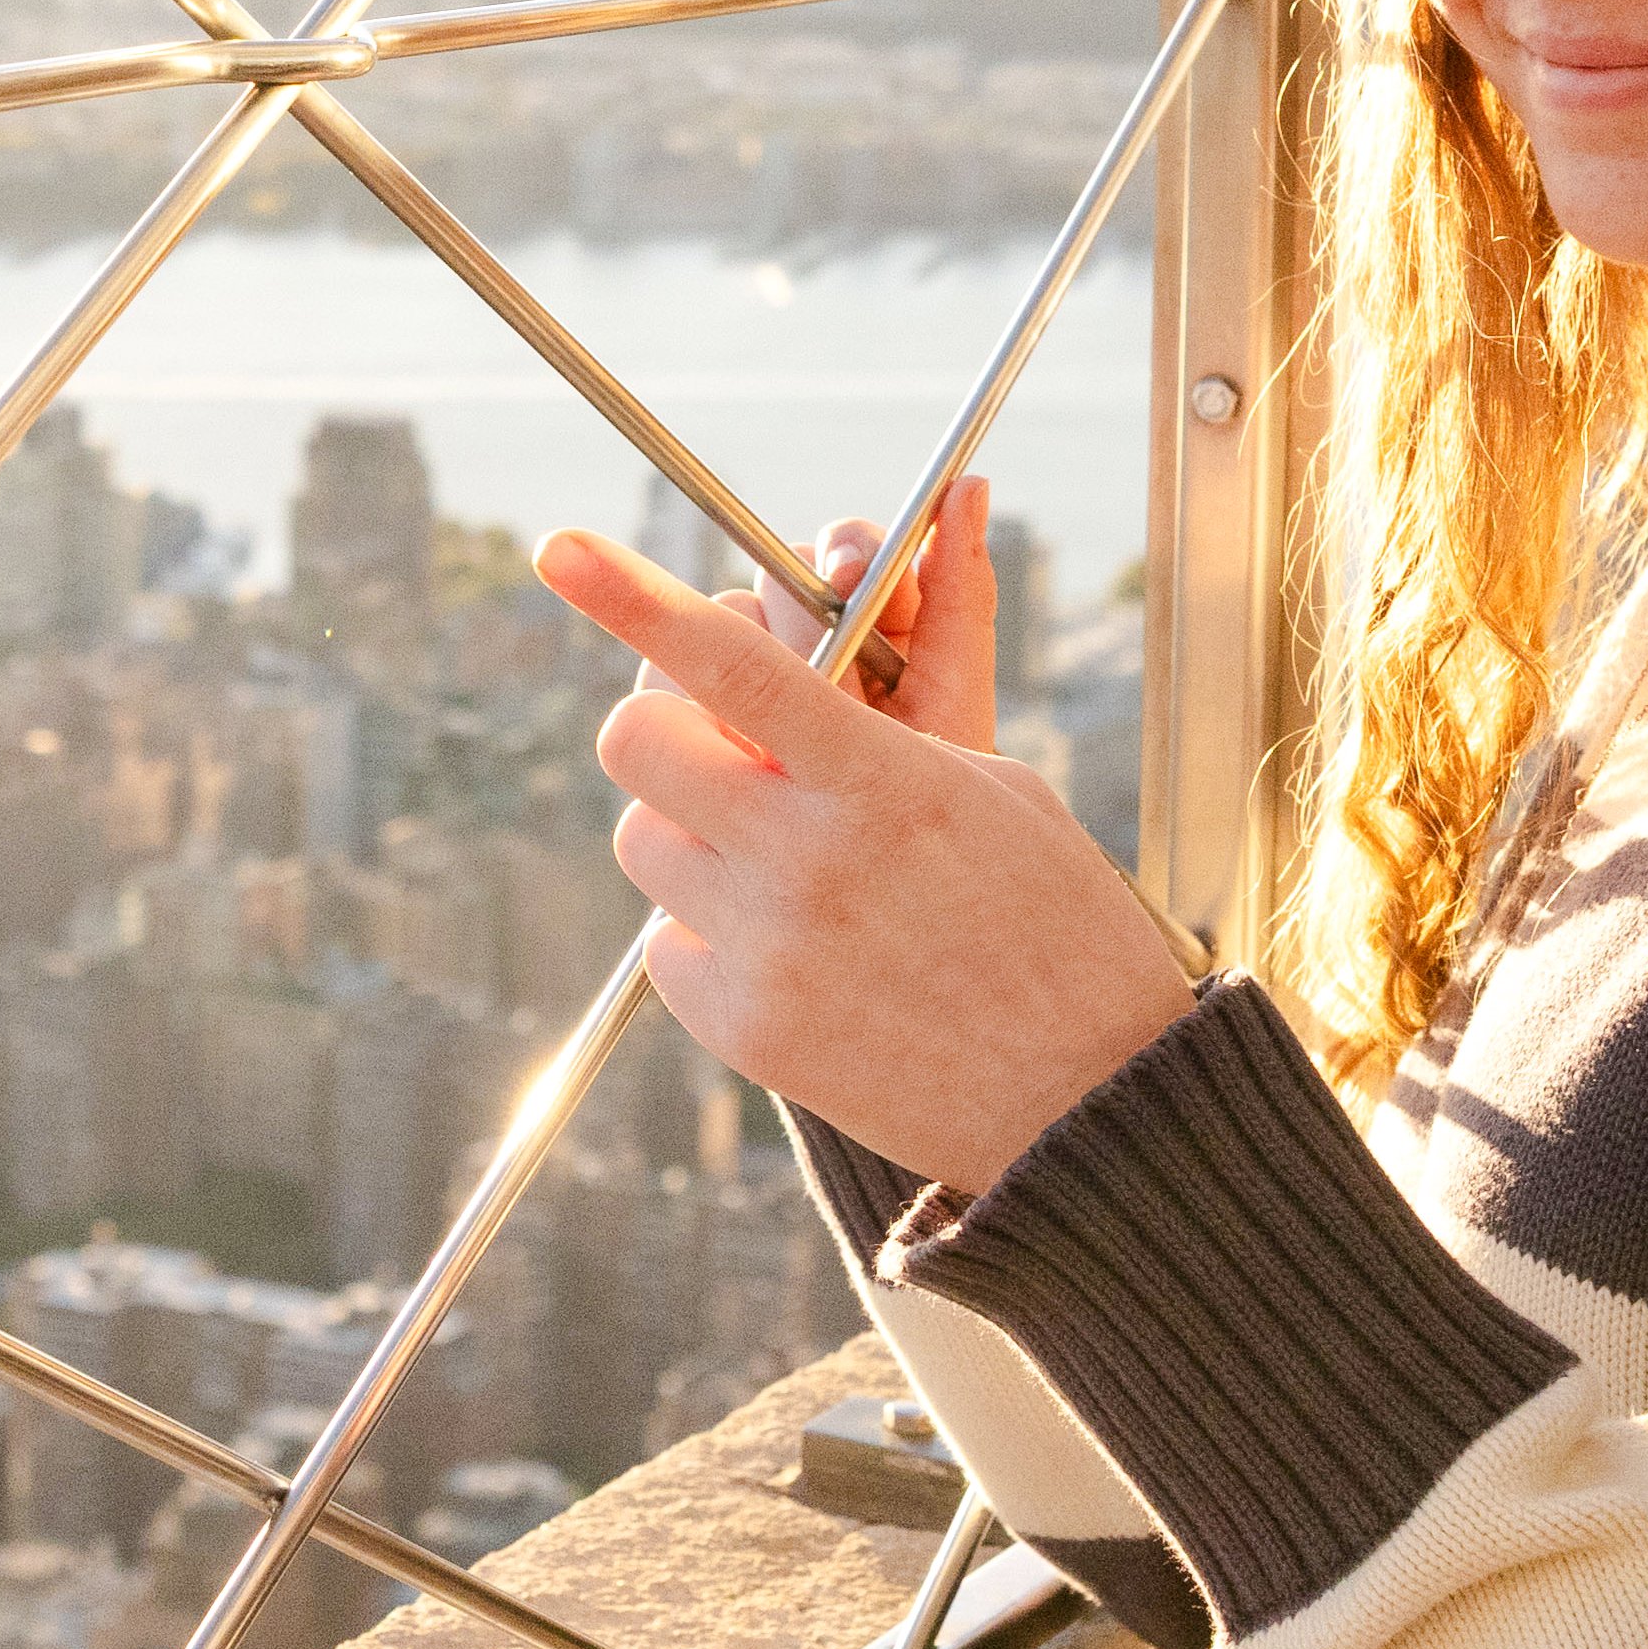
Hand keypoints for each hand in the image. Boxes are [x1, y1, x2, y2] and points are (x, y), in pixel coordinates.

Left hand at [535, 483, 1192, 1198]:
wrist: (1084, 1098)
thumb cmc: (1053, 923)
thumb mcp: (993, 790)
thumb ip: (871, 734)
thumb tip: (765, 688)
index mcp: (881, 780)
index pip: (730, 666)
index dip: (632, 598)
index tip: (563, 549)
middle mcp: (809, 860)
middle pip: (638, 745)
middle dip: (668, 725)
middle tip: (725, 745)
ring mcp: (768, 951)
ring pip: (641, 841)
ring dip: (688, 830)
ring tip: (778, 858)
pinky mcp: (744, 1029)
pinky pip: (666, 941)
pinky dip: (707, 928)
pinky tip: (792, 945)